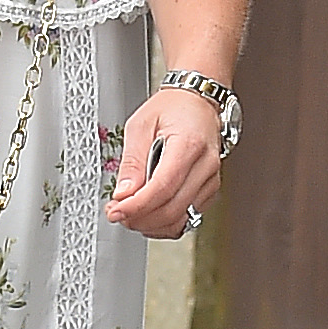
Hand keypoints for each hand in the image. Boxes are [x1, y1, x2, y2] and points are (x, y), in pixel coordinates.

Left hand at [106, 85, 223, 241]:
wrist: (197, 103)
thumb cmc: (172, 108)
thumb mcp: (140, 125)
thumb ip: (132, 161)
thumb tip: (123, 193)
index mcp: (189, 144)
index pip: (163, 187)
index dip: (137, 205)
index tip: (116, 210)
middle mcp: (205, 166)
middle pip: (172, 209)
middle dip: (140, 218)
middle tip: (118, 213)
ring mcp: (210, 181)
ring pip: (181, 220)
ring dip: (151, 224)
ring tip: (130, 215)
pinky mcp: (209, 191)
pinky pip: (187, 218)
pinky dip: (164, 224)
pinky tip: (148, 216)